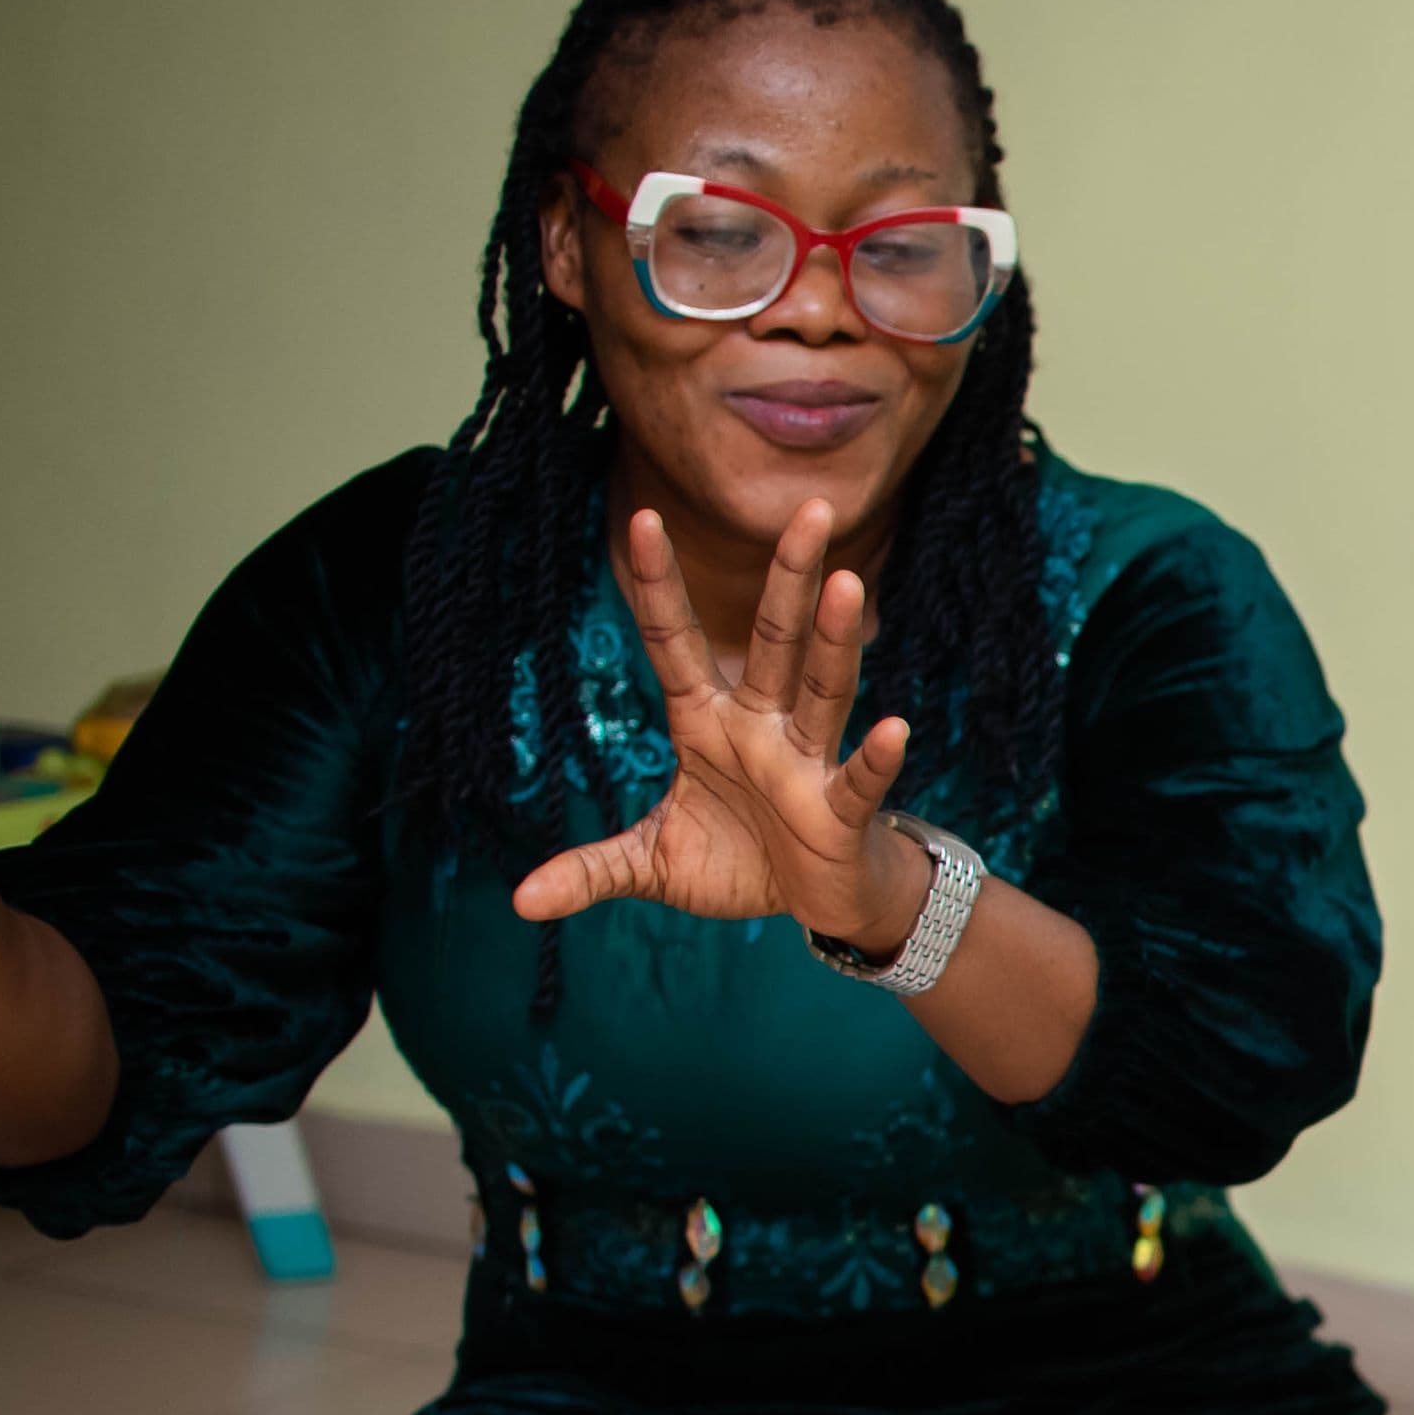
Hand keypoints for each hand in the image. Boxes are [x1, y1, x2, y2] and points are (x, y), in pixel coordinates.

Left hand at [514, 497, 938, 950]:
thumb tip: (520, 901)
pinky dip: (875, 757)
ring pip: (818, 690)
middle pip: (774, 642)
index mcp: (706, 724)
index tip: (644, 516)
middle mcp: (759, 728)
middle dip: (788, 579)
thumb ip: (594, 870)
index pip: (676, 643)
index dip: (661, 586)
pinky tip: (893, 727)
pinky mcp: (839, 811)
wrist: (816, 905)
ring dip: (832, 640)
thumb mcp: (656, 865)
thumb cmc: (742, 864)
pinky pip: (856, 778)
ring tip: (844, 581)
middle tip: (809, 509)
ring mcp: (804, 763)